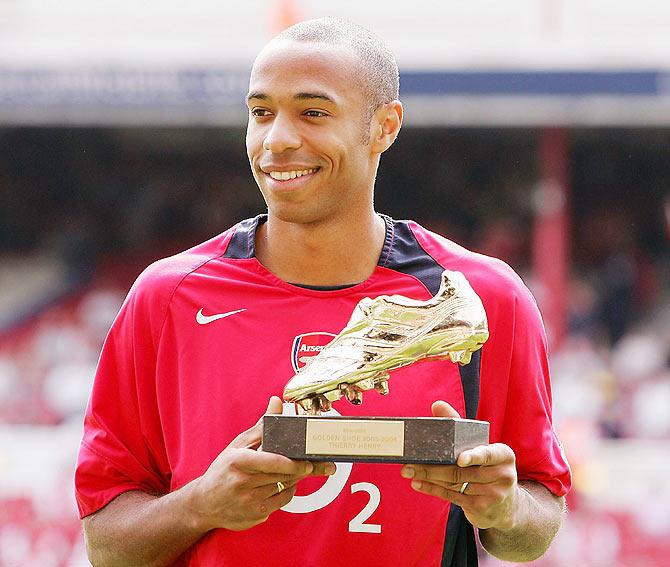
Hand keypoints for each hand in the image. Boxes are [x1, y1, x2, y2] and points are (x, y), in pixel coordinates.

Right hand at [192, 396, 334, 530]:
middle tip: (317, 464)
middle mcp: (243, 482)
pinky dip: (288, 491)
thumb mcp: (238, 445)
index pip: (272, 461)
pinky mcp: (256, 514)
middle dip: (302, 469)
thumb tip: (277, 402)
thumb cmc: (223, 470)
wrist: (205, 503)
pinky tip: (284, 483)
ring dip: (294, 478)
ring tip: (296, 470)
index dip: (293, 463)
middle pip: (283, 474)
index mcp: (238, 460)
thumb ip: (262, 426)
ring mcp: (249, 501)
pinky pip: (282, 501)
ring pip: (284, 486)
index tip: (308, 461)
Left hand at [400, 400, 518, 530]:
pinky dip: (433, 489)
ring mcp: (493, 495)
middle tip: (411, 463)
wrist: (505, 504)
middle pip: (461, 471)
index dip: (474, 456)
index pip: (487, 454)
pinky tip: (418, 484)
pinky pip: (452, 497)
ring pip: (454, 484)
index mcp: (503, 455)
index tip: (460, 459)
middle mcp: (502, 475)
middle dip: (433, 467)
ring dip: (428, 477)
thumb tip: (437, 405)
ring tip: (409, 471)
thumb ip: (459, 424)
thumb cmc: (486, 465)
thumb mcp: (480, 445)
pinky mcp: (481, 509)